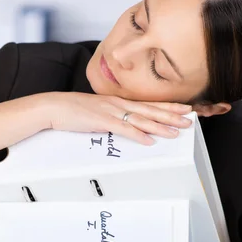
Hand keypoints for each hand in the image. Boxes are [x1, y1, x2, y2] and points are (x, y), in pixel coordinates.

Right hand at [37, 92, 192, 144]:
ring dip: (160, 125)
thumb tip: (124, 125)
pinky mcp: (101, 121)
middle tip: (189, 119)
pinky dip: (138, 134)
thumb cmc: (72, 110)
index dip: (167, 106)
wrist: (53, 106)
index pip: (148, 104)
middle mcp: (118, 104)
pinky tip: (149, 140)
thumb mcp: (97, 111)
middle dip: (171, 115)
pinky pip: (123, 129)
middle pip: (150, 109)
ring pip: (141, 119)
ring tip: (175, 131)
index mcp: (118, 101)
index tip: (184, 108)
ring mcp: (110, 112)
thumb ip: (112, 116)